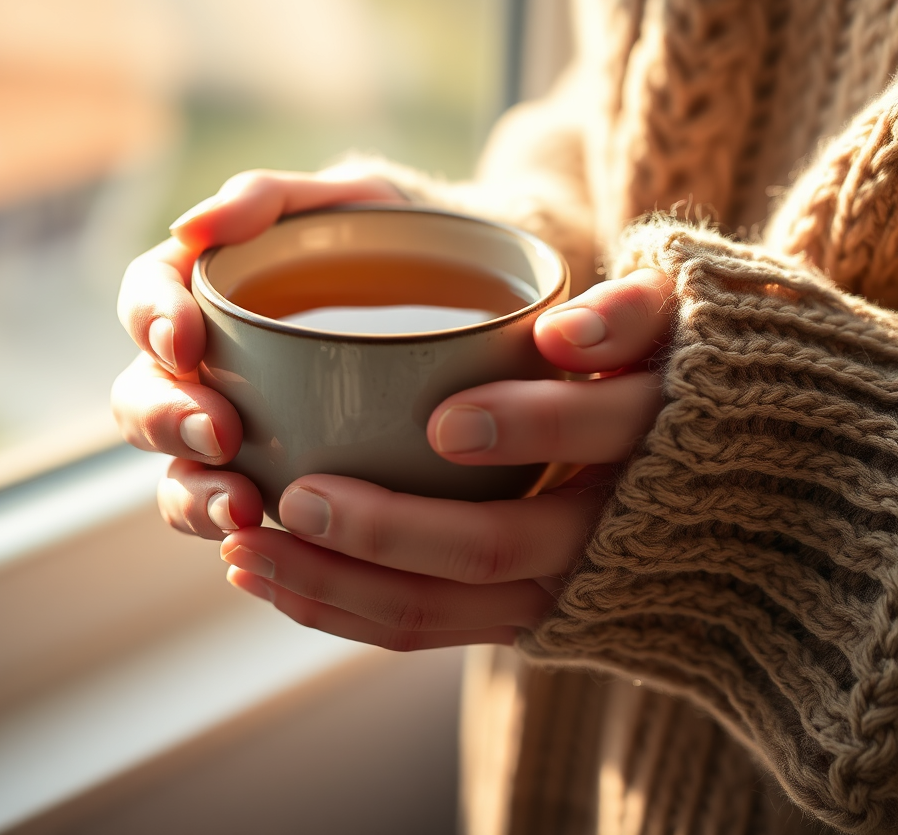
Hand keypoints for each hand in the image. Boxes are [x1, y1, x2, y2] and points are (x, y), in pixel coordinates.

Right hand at [111, 166, 404, 524]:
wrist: (473, 301)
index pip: (148, 298)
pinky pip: (229, 509)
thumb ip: (269, 198)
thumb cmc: (397, 239)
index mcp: (207, 289)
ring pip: (176, 468)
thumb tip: (188, 228)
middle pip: (144, 394)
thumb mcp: (348, 198)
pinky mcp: (275, 476)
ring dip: (192, 491)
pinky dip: (232, 527)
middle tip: (217, 434)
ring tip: (242, 505)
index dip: (151, 321)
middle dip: (166, 417)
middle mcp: (208, 365)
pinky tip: (265, 533)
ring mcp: (235, 426)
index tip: (187, 343)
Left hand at [214, 268, 673, 649]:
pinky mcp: (509, 615)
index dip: (525, 428)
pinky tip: (276, 580)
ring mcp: (550, 591)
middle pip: (490, 549)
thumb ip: (633, 314)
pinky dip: (342, 611)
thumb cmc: (662, 387)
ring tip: (243, 553)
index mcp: (643, 451)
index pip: (590, 439)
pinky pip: (421, 628)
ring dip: (333, 588)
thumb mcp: (675, 334)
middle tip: (293, 498)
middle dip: (384, 531)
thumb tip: (564, 332)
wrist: (699, 488)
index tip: (442, 420)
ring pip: (436, 608)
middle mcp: (598, 540)